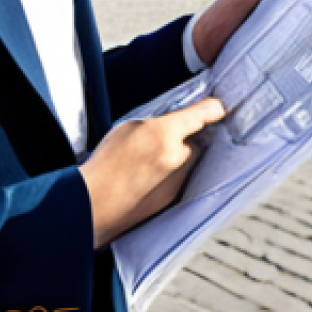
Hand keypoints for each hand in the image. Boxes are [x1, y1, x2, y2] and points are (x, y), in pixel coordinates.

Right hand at [79, 98, 225, 248]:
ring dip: (177, 156)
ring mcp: (178, 181)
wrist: (94, 205)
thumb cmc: (104, 165)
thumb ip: (155, 122)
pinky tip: (146, 177)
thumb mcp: (127, 127)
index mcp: (164, 134)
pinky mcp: (173, 199)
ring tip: (148, 160)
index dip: (213, 107)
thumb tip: (171, 123)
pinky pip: (179, 178)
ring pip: (187, 160)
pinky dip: (169, 174)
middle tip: (162, 136)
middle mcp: (178, 158)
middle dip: (185, 137)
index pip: (203, 114)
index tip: (217, 106)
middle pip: (195, 140)